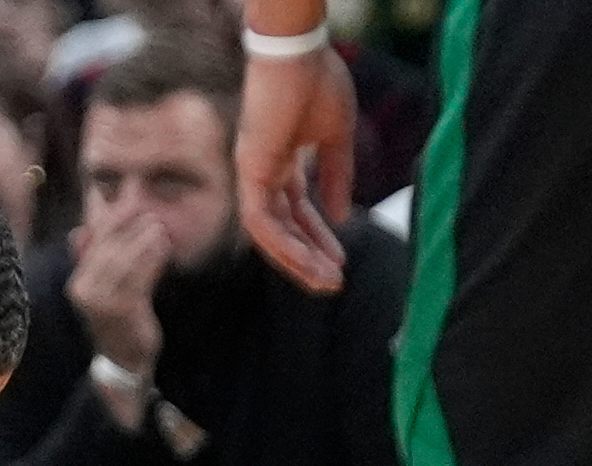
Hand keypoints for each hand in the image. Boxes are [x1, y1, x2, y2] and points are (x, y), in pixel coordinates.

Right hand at [66, 215, 168, 380]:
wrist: (123, 358)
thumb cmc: (116, 318)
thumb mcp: (102, 288)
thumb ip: (93, 260)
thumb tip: (76, 232)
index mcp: (78, 283)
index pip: (92, 242)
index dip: (106, 216)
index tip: (123, 196)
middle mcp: (85, 292)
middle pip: (107, 248)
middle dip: (126, 223)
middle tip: (146, 205)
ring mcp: (102, 302)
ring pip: (123, 260)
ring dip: (143, 239)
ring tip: (158, 226)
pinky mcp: (123, 310)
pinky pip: (139, 278)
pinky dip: (152, 260)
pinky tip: (163, 248)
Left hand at [235, 46, 355, 294]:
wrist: (298, 54)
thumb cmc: (317, 82)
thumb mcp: (336, 138)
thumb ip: (337, 176)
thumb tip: (342, 216)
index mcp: (281, 162)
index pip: (297, 211)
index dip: (319, 236)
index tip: (341, 260)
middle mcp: (262, 172)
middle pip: (282, 229)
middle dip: (307, 258)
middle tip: (331, 284)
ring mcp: (253, 174)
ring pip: (270, 233)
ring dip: (297, 260)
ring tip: (325, 281)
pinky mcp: (249, 172)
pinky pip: (261, 221)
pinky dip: (282, 243)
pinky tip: (305, 260)